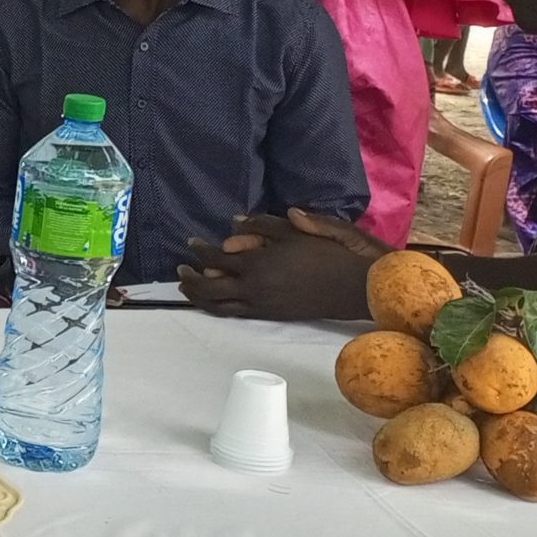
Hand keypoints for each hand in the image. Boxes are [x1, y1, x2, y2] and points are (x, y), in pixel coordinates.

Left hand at [178, 208, 385, 320]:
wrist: (356, 286)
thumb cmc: (330, 252)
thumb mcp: (298, 230)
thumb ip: (264, 225)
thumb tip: (234, 221)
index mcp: (258, 264)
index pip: (215, 258)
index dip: (199, 250)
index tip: (191, 242)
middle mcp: (254, 288)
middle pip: (208, 288)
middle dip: (189, 279)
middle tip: (180, 269)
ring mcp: (262, 305)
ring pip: (219, 306)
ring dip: (198, 296)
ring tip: (187, 287)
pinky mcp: (272, 315)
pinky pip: (235, 313)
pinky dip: (218, 306)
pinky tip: (214, 300)